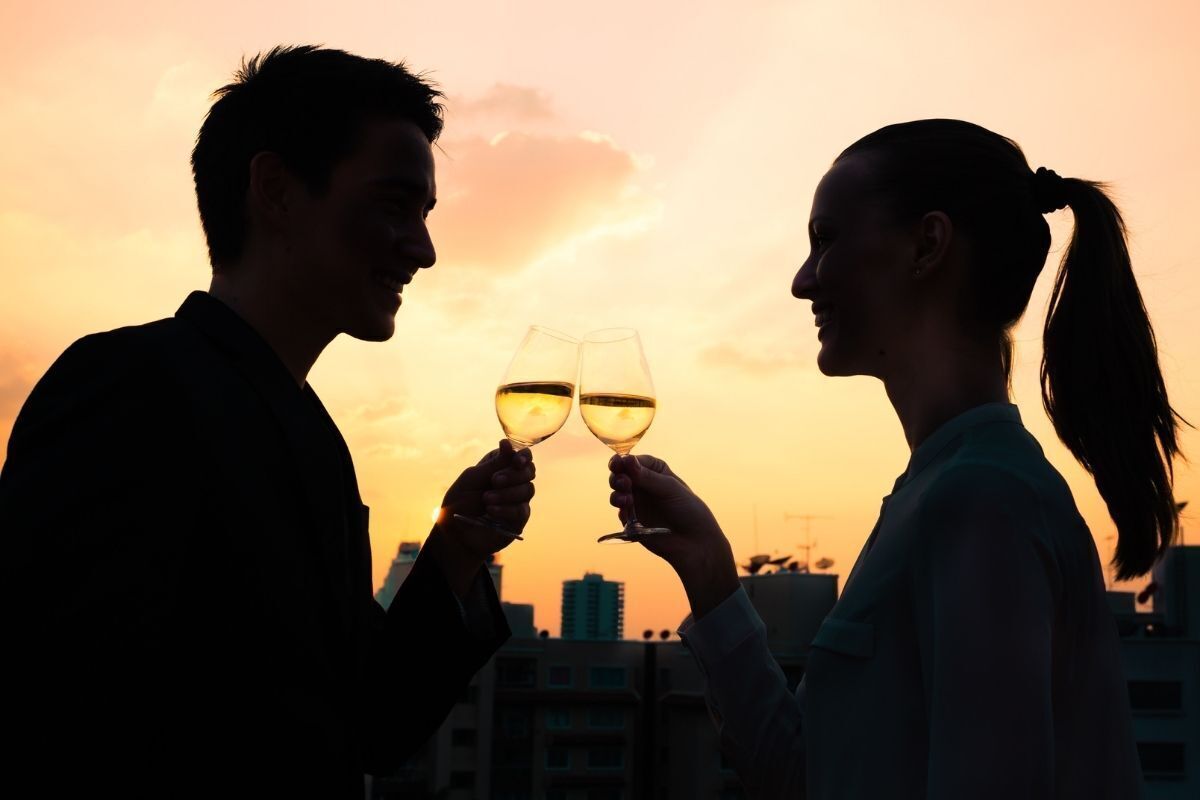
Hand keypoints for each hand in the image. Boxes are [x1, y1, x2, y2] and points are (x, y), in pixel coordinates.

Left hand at [427, 440, 535, 595]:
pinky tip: (491, 511)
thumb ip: (494, 463)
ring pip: (528, 490)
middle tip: (494, 481)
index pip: (522, 456)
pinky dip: (506, 509)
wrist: (455, 533)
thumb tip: (508, 442)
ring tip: (486, 499)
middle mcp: (513, 481)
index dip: (523, 457)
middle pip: (529, 471)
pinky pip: (522, 510)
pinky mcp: (518, 519)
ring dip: (506, 493)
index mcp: (501, 466)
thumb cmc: (460, 502)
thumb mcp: (473, 478)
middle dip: (513, 475)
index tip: (516, 461)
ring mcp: (517, 500)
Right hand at [608, 454, 738, 617]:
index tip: (618, 462)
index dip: (623, 461)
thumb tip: (626, 459)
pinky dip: (620, 505)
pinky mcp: (632, 519)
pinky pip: (620, 509)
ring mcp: (637, 501)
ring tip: (626, 496)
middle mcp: (643, 484)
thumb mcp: (670, 488)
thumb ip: (647, 476)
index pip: (634, 461)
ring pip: (617, 491)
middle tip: (623, 481)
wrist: (694, 543)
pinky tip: (627, 505)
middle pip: (621, 474)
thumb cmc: (688, 510)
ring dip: (617, 490)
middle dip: (618, 475)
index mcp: (656, 471)